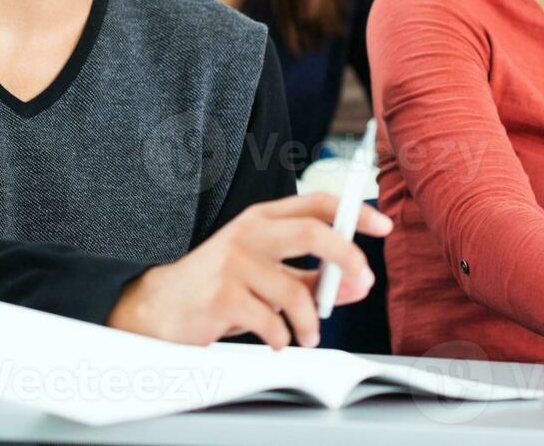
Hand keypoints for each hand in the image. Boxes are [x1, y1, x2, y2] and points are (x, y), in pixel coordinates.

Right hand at [107, 192, 392, 349]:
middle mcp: (248, 232)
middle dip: (347, 258)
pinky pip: (272, 322)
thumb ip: (312, 278)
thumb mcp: (267, 276)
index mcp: (262, 219)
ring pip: (295, 290)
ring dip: (312, 321)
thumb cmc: (219, 288)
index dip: (354, 211)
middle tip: (362, 283)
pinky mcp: (222, 295)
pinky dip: (283, 337)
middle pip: (313, 231)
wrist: (160, 308)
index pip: (316, 202)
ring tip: (308, 335)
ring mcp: (233, 262)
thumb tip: (357, 284)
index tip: (382, 225)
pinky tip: (277, 340)